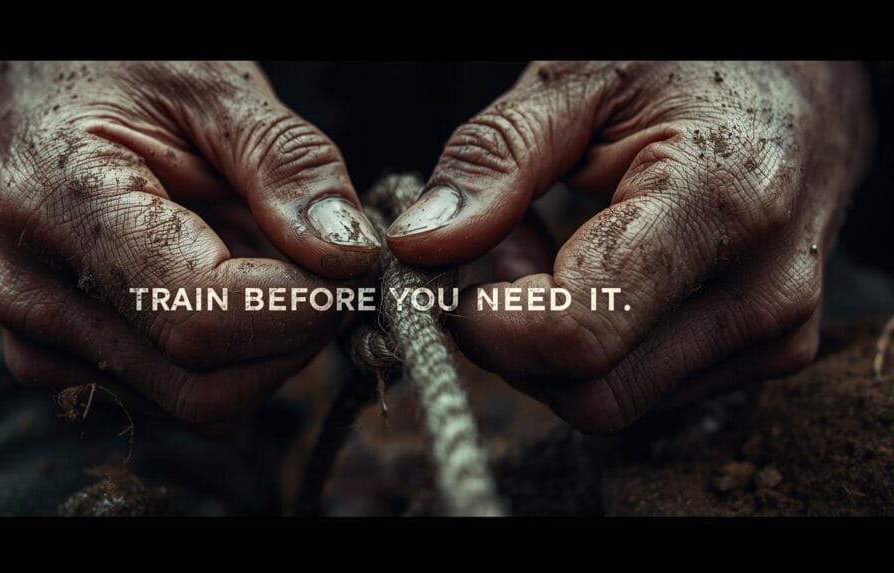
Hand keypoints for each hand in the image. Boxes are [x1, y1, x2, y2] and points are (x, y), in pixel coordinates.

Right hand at [0, 61, 379, 433]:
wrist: (22, 99)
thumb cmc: (116, 76)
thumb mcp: (211, 87)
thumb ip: (286, 165)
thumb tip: (349, 257)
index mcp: (61, 206)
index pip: (197, 317)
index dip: (299, 309)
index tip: (354, 270)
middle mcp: (37, 297)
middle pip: (207, 386)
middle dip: (295, 337)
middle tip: (328, 267)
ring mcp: (43, 344)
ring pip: (204, 405)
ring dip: (269, 349)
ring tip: (265, 259)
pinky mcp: (65, 368)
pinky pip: (185, 399)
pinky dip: (237, 359)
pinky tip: (229, 285)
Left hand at [386, 62, 871, 431]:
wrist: (805, 88)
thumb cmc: (691, 68)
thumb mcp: (579, 82)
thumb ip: (494, 159)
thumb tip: (419, 245)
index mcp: (718, 205)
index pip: (579, 334)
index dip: (489, 323)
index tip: (449, 276)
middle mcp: (759, 293)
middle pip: (588, 390)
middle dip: (511, 339)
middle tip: (497, 249)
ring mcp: (770, 335)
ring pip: (608, 400)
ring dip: (545, 342)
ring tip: (548, 244)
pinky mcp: (763, 353)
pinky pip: (640, 388)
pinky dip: (588, 345)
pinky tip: (588, 271)